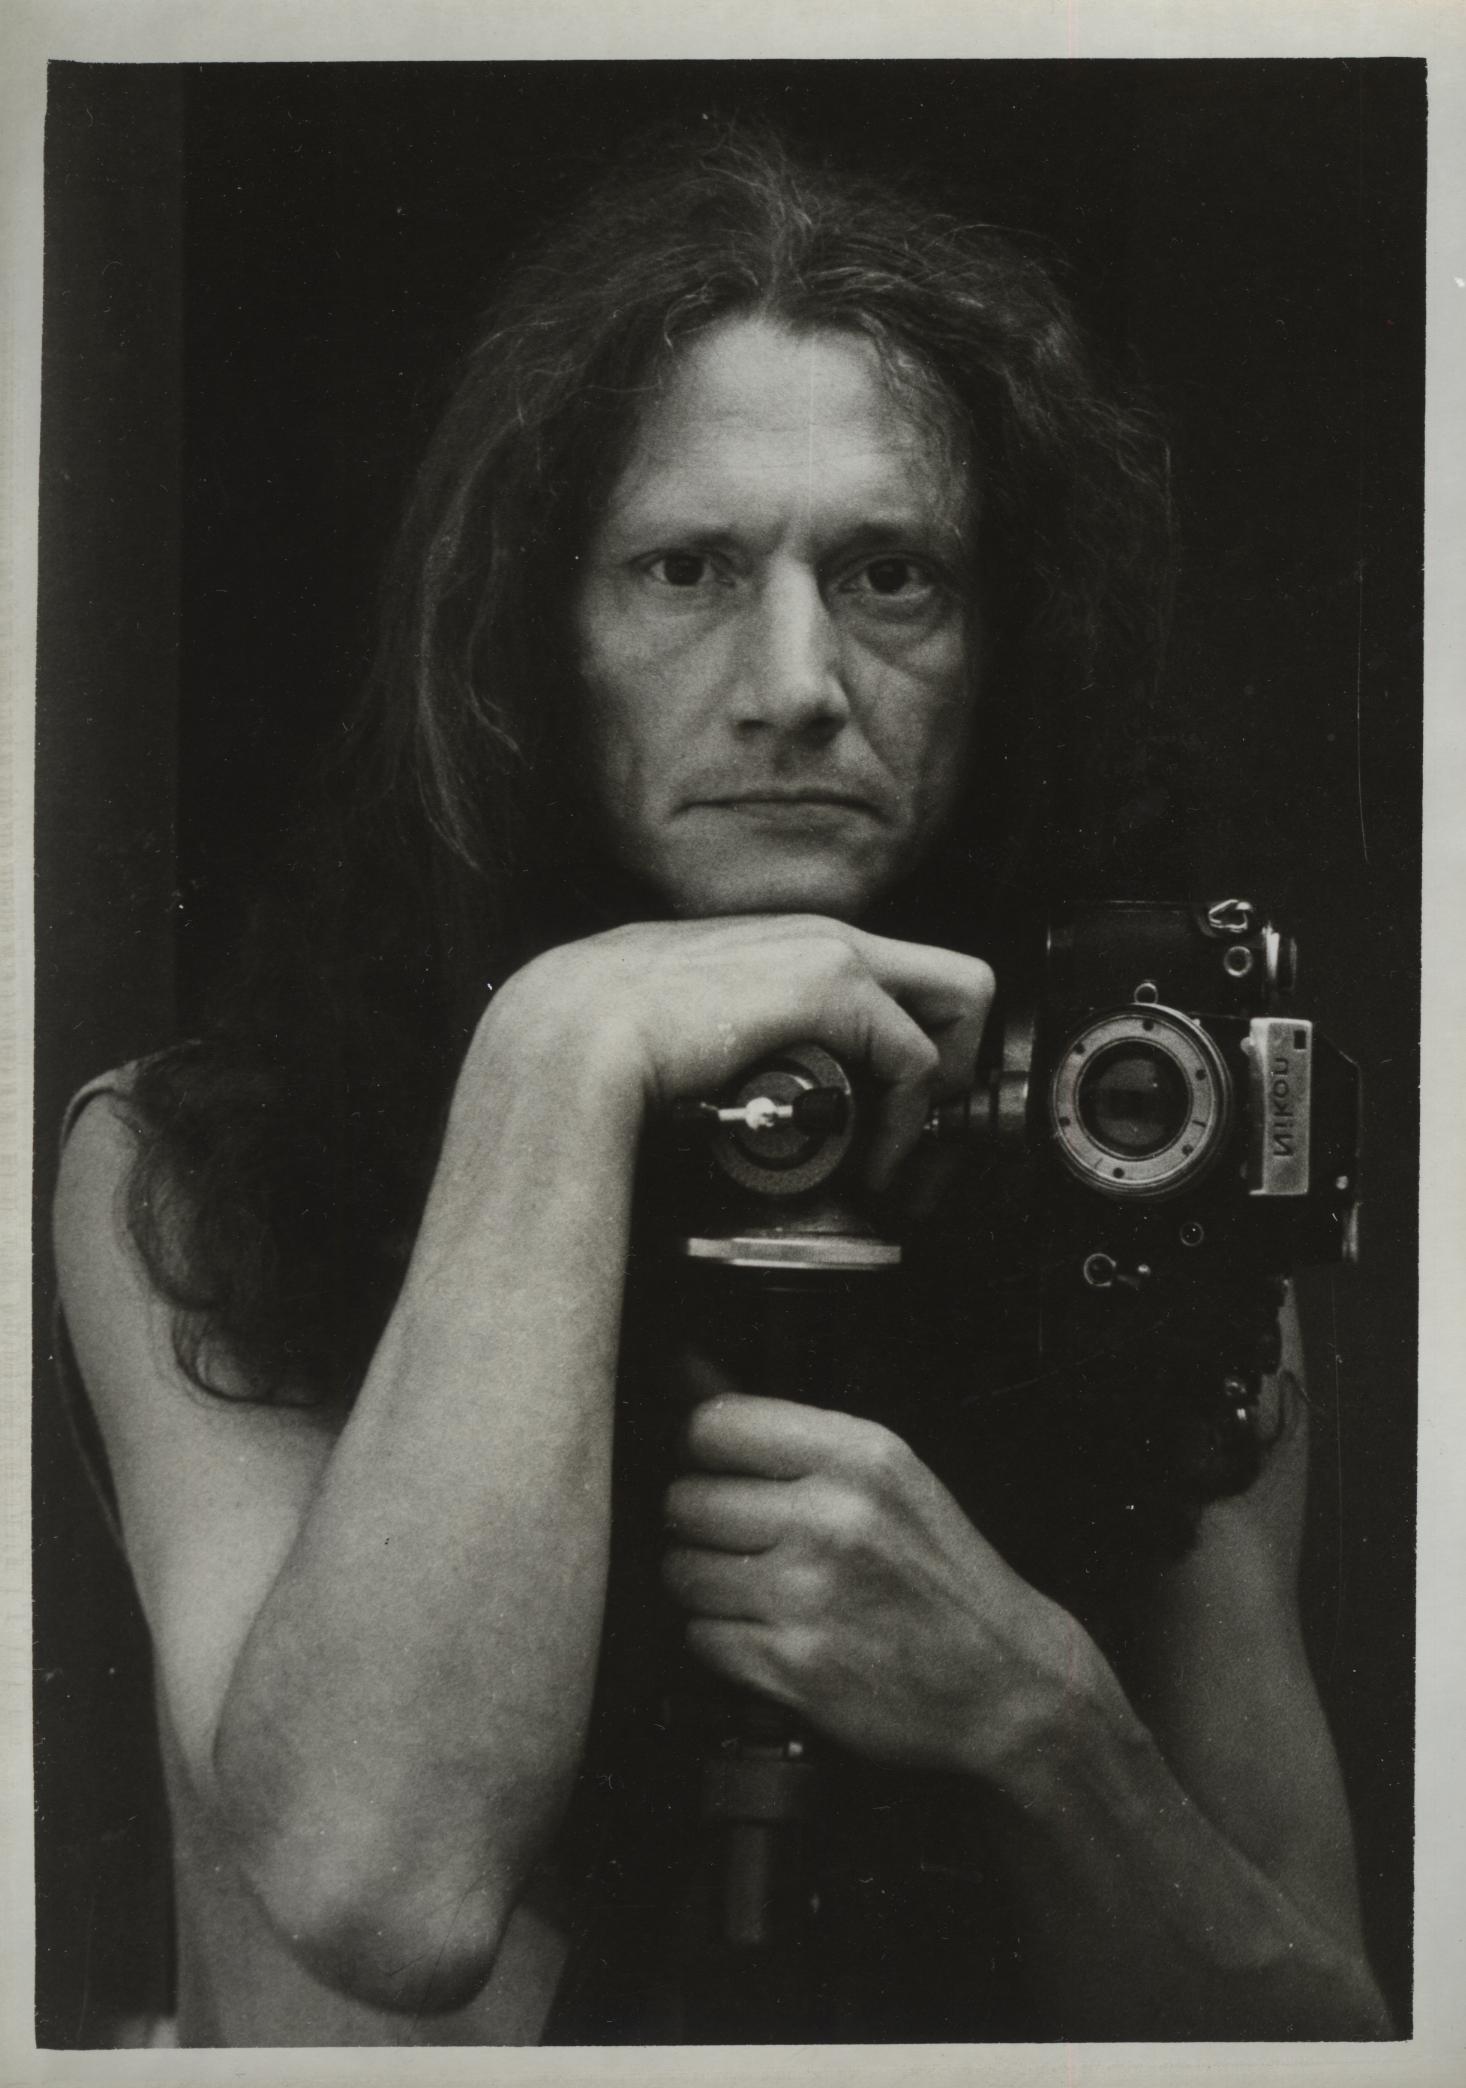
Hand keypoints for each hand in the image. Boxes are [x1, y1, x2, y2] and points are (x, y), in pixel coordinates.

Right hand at [478, 916, 994, 1185]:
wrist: (568, 1039)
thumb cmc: (602, 1045)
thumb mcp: (680, 1038)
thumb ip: (723, 1050)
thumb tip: (726, 1103)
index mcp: (780, 948)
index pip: (890, 981)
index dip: (911, 1052)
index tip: (886, 1126)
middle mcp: (817, 934)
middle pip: (953, 976)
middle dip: (961, 1061)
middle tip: (918, 1136)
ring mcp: (828, 948)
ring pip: (961, 999)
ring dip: (943, 1089)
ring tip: (899, 1153)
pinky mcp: (829, 983)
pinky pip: (916, 1056)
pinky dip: (907, 1117)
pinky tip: (868, 1161)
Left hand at [661, 1371, 1096, 1775]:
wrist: (1003, 1679)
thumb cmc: (940, 1573)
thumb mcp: (888, 1476)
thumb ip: (789, 1432)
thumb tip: (685, 1371)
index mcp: (859, 1456)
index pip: (714, 1427)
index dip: (700, 1450)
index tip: (715, 1469)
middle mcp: (832, 1517)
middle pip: (686, 1501)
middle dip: (700, 1525)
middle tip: (740, 1541)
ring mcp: (810, 1594)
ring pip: (681, 1572)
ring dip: (704, 1585)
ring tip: (755, 1590)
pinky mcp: (793, 1665)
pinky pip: (701, 1636)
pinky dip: (723, 1640)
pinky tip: (769, 1633)